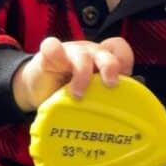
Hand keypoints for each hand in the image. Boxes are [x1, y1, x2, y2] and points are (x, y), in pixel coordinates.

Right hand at [13, 36, 134, 109]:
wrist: (41, 91)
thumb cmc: (70, 94)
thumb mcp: (91, 97)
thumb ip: (104, 99)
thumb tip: (122, 119)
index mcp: (104, 61)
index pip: (120, 50)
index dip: (125, 62)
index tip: (123, 82)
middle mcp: (90, 53)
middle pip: (107, 52)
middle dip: (111, 67)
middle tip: (110, 84)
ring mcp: (71, 51)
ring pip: (83, 55)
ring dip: (83, 75)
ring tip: (77, 95)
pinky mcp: (49, 54)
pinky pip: (52, 46)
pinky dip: (55, 54)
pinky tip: (56, 70)